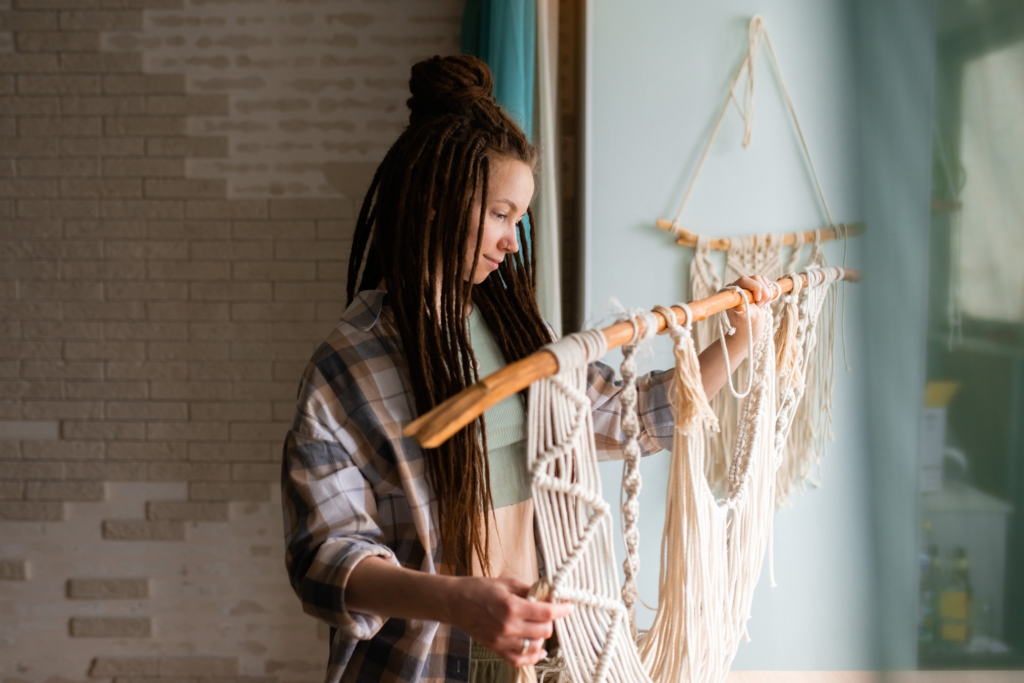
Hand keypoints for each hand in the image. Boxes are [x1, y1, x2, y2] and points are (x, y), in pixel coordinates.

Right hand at [444, 576, 572, 665]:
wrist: (454, 603)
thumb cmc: (479, 589)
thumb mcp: (506, 583)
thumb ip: (529, 590)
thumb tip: (549, 593)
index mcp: (511, 606)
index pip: (546, 612)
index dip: (562, 609)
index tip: (569, 606)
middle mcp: (508, 626)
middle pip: (544, 631)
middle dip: (551, 621)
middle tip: (549, 613)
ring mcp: (502, 640)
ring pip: (535, 645)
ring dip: (542, 636)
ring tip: (539, 626)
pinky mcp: (496, 649)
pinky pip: (520, 659)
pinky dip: (533, 656)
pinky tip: (540, 650)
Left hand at [725, 275, 773, 343]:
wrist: (748, 329)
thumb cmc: (743, 326)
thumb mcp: (744, 320)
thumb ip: (743, 312)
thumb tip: (739, 307)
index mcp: (732, 292)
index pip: (744, 280)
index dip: (755, 288)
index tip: (758, 301)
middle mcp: (739, 286)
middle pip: (756, 278)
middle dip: (763, 292)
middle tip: (760, 305)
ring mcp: (748, 287)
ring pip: (763, 280)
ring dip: (767, 293)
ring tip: (761, 305)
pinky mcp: (757, 289)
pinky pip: (767, 284)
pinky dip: (770, 292)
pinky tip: (765, 302)